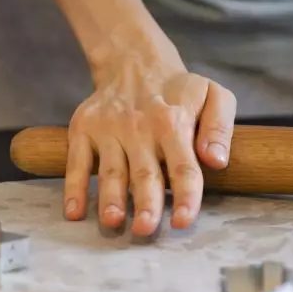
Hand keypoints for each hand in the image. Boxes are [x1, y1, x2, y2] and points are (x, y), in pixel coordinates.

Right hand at [62, 38, 236, 236]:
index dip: (185, 196)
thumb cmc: (180, 91)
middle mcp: (140, 128)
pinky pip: (76, 161)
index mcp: (174, 123)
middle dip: (146, 203)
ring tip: (113, 222)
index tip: (184, 221)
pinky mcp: (84, 129)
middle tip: (147, 229)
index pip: (183, 166)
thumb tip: (217, 161)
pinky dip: (73, 187)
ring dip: (110, 198)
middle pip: (144, 173)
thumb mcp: (214, 96)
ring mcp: (109, 130)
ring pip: (110, 170)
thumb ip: (219, 128)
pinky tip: (74, 212)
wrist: (135, 61)